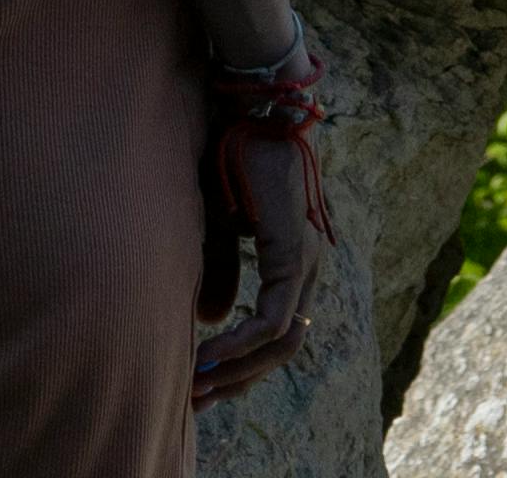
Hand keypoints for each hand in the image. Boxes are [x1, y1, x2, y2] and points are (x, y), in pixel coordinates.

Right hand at [193, 107, 329, 404]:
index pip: (277, 335)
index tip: (200, 383)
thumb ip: (219, 272)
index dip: (241, 366)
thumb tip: (215, 321)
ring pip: (282, 342)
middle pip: (283, 349)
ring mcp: (308, 260)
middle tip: (196, 399)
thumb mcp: (215, 225)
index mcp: (297, 261)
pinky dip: (239, 343)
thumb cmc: (230, 157)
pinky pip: (272, 318)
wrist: (245, 107)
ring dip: (238, 370)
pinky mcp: (294, 252)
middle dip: (237, 380)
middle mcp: (311, 266)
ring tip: (197, 383)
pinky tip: (208, 352)